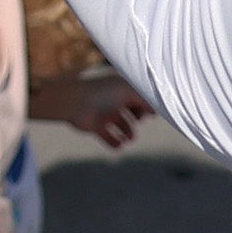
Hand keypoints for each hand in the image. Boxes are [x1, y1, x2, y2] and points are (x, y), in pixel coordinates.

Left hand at [29, 67, 150, 149]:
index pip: (139, 96)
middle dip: (139, 117)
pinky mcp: (97, 127)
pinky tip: (119, 144)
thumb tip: (156, 111)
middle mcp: (113, 100)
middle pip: (132, 111)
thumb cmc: (102, 93)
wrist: (75, 103)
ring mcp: (105, 113)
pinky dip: (115, 143)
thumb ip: (145, 99)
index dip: (147, 105)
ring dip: (128, 134)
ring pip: (122, 126)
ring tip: (129, 137)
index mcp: (120, 88)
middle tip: (140, 119)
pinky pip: (110, 138)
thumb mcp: (128, 91)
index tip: (152, 114)